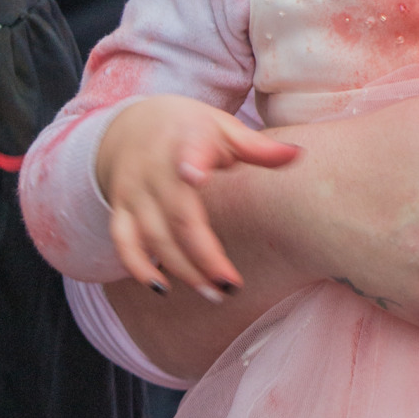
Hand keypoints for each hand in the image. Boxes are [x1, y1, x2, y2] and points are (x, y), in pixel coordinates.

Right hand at [97, 95, 300, 299]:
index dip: (192, 162)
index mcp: (188, 140)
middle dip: (202, 256)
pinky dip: (137, 266)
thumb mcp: (224, 129)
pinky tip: (162, 288)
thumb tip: (299, 156)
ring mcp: (135, 190)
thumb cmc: (192, 129)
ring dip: (180, 269)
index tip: (195, 174)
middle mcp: (156, 168)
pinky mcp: (119, 206)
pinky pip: (123, 240)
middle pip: (178, 217)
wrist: (133, 124)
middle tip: (230, 286)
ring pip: (153, 236)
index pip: (189, 151)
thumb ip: (258, 148)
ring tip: (213, 293)